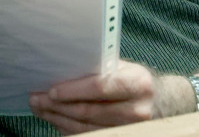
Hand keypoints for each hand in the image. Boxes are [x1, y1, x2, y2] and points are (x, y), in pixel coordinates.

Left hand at [29, 60, 159, 133]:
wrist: (163, 103)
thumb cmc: (136, 81)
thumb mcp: (124, 68)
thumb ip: (99, 69)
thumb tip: (62, 68)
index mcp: (137, 84)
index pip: (100, 88)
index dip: (73, 90)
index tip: (51, 90)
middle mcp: (136, 110)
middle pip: (88, 111)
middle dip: (57, 106)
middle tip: (36, 99)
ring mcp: (129, 130)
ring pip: (85, 128)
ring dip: (57, 119)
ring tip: (40, 109)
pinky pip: (88, 136)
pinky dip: (68, 129)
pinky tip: (55, 120)